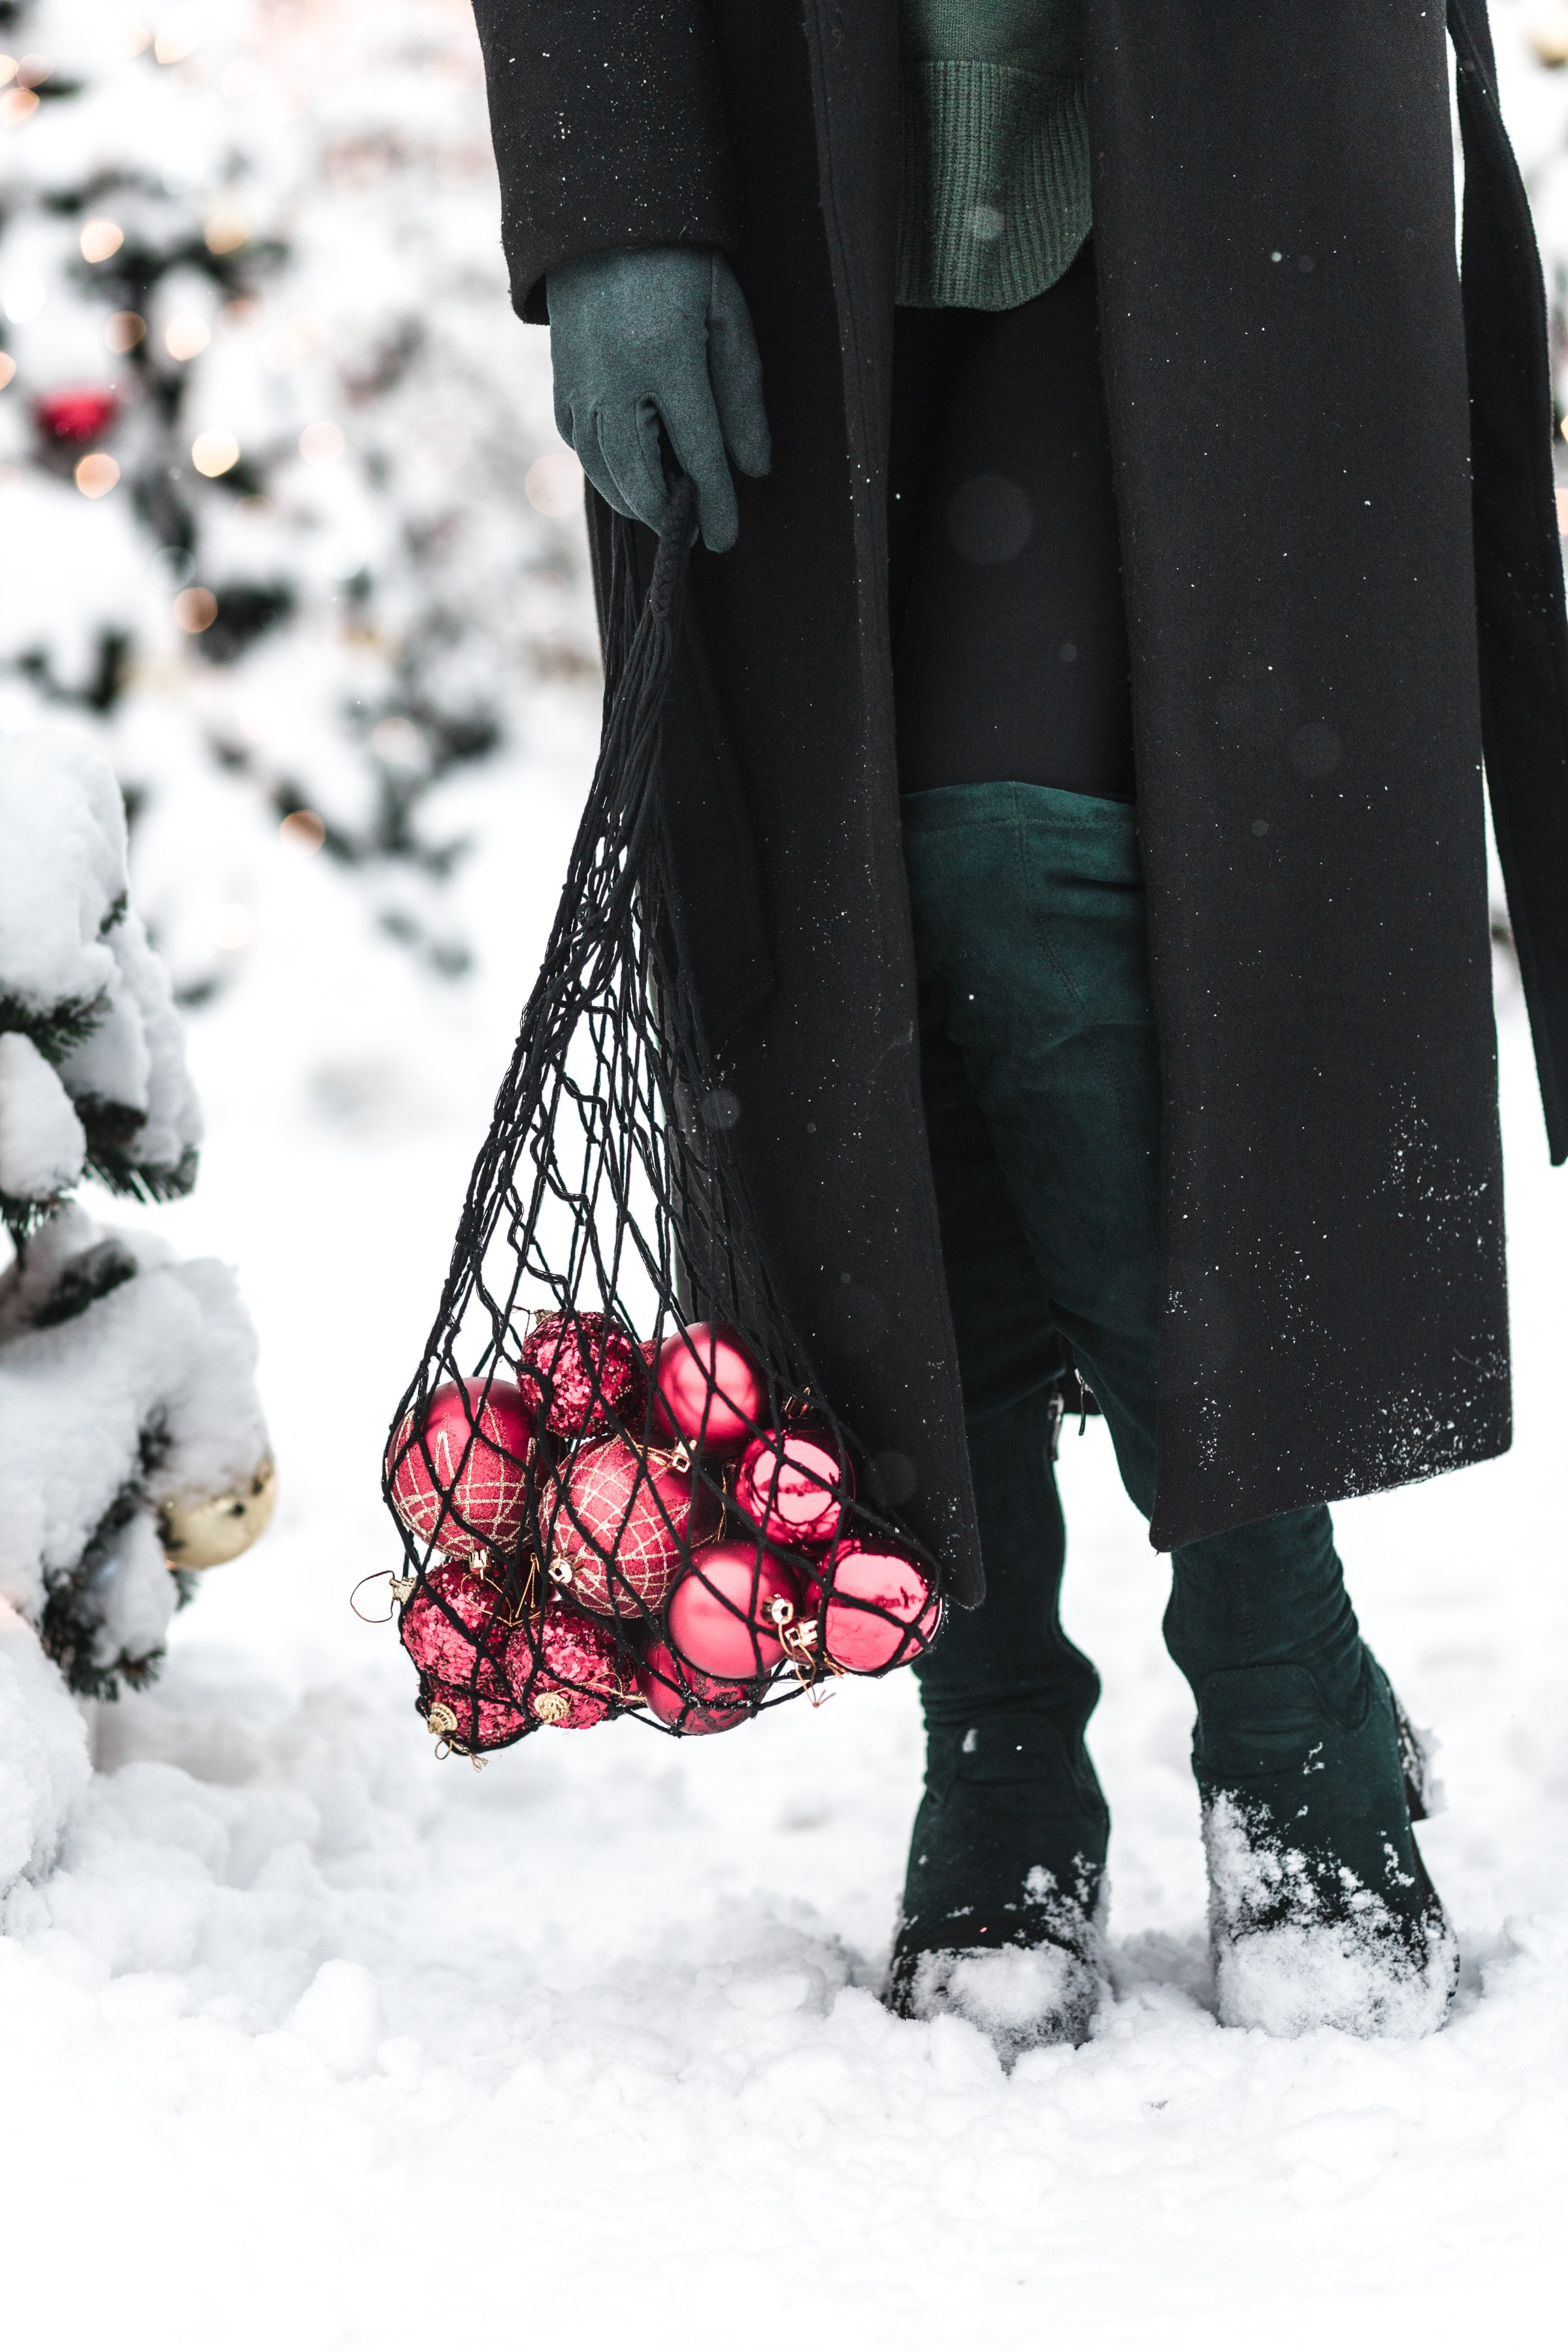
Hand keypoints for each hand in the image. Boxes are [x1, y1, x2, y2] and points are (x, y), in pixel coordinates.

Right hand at [546, 246, 770, 552]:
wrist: (603, 215)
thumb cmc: (681, 264)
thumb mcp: (726, 316)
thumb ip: (742, 394)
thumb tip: (752, 468)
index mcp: (667, 358)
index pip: (697, 452)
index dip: (713, 503)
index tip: (726, 538)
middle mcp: (615, 379)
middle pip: (638, 477)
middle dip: (665, 514)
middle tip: (694, 530)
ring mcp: (580, 382)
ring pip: (602, 470)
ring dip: (632, 501)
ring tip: (663, 509)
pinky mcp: (560, 380)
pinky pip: (579, 445)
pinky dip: (603, 471)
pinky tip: (627, 475)